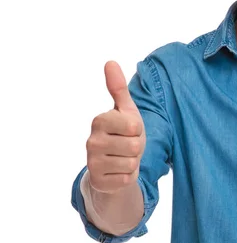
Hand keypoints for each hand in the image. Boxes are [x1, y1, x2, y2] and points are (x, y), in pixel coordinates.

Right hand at [85, 61, 145, 193]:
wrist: (114, 164)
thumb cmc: (124, 133)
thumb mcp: (125, 110)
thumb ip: (118, 88)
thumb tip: (110, 62)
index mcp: (100, 121)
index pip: (134, 126)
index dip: (138, 130)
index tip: (129, 130)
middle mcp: (92, 142)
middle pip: (135, 147)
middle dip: (137, 147)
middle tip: (127, 145)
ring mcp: (93, 163)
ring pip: (132, 163)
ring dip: (133, 162)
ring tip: (124, 157)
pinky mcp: (99, 181)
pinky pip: (127, 179)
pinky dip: (128, 176)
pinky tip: (119, 171)